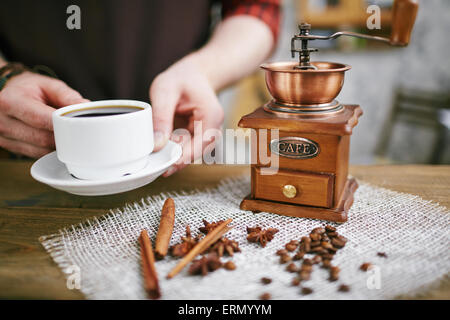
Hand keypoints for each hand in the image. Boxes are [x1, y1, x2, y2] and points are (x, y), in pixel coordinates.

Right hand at [0, 71, 87, 157]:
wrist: (6, 93)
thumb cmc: (28, 88)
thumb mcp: (47, 85)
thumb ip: (67, 96)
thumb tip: (86, 107)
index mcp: (10, 101)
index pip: (41, 119)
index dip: (62, 125)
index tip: (79, 127)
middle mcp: (3, 121)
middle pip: (42, 138)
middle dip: (64, 137)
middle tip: (79, 132)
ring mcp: (3, 137)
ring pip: (40, 150)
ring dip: (57, 145)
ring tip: (66, 134)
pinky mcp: (9, 148)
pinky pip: (36, 154)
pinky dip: (49, 149)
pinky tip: (55, 140)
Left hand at [150, 56, 223, 175]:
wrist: (194, 75)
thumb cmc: (182, 79)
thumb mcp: (165, 91)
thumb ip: (161, 118)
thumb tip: (157, 145)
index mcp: (211, 116)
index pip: (199, 146)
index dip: (182, 158)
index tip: (164, 166)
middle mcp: (214, 128)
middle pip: (195, 153)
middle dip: (175, 159)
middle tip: (154, 164)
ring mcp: (207, 134)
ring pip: (190, 154)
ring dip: (173, 155)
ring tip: (155, 155)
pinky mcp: (199, 137)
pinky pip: (186, 149)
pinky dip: (173, 150)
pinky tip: (161, 147)